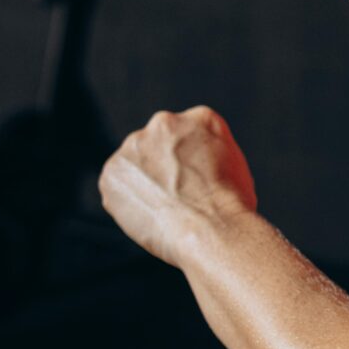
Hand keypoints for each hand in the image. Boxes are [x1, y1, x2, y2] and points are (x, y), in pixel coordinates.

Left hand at [99, 106, 256, 267]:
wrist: (211, 230)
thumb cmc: (231, 205)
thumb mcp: (236, 164)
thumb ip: (210, 150)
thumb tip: (190, 160)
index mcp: (200, 118)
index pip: (190, 138)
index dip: (194, 165)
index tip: (200, 185)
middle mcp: (163, 123)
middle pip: (159, 147)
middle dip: (165, 168)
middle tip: (182, 198)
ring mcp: (133, 147)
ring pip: (135, 166)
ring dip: (145, 183)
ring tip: (167, 210)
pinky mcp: (111, 174)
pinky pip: (118, 189)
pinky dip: (129, 204)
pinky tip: (151, 216)